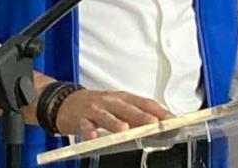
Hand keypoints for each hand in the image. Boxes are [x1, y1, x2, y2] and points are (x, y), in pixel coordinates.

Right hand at [55, 90, 173, 139]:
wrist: (65, 102)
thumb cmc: (96, 106)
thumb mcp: (116, 107)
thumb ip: (135, 115)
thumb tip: (157, 125)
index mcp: (122, 98)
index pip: (144, 102)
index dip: (158, 111)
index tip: (172, 120)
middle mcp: (110, 101)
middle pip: (127, 108)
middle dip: (142, 116)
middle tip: (154, 124)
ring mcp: (94, 109)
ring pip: (106, 115)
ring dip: (115, 122)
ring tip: (124, 130)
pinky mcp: (80, 118)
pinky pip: (85, 126)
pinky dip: (89, 132)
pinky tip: (94, 138)